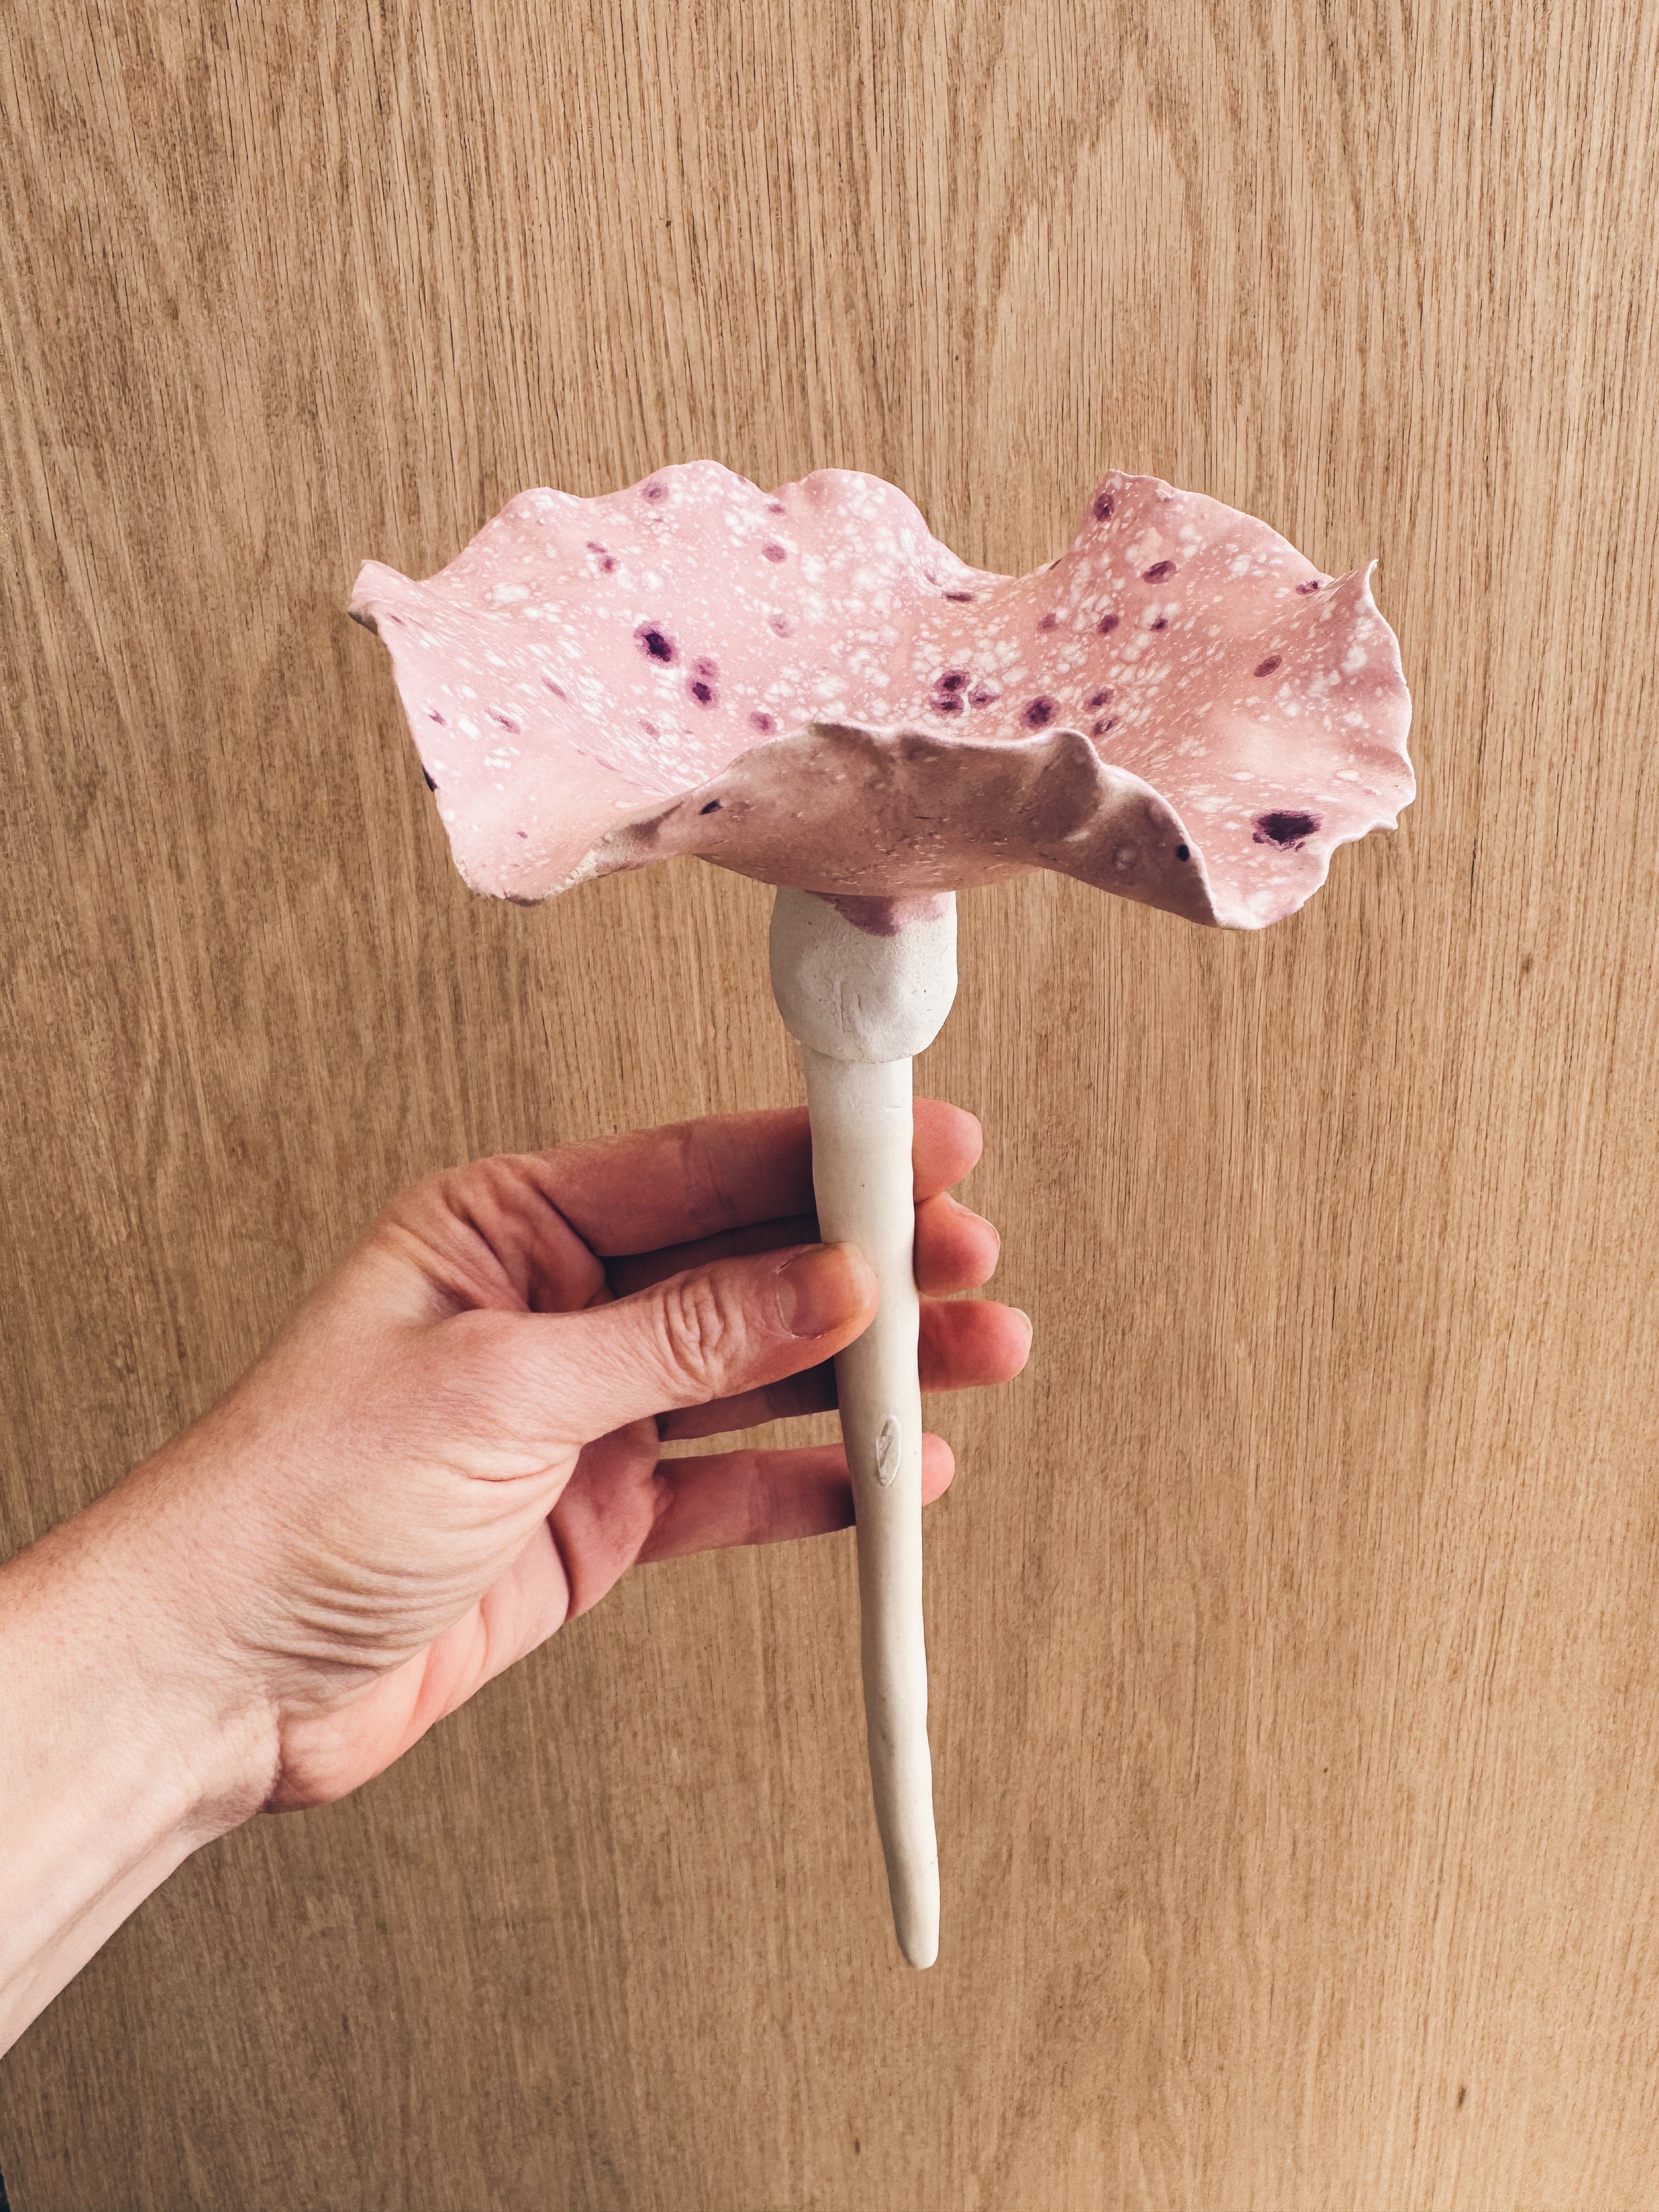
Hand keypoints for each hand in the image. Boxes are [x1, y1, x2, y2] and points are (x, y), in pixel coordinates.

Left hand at [125, 1101, 1026, 1815]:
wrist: (222, 1676)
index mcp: (508, 1227)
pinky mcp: (598, 1518)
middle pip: (744, 1268)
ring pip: (756, 1376)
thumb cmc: (299, 1499)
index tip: (923, 1147)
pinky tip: (891, 1472)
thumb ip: (679, 1338)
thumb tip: (822, 1281)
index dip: (820, 1157)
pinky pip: (731, 1486)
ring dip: (863, 1372)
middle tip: (973, 1262)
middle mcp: (556, 1309)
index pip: (695, 1171)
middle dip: (866, 1265)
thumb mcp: (504, 1391)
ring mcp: (583, 1416)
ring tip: (974, 1359)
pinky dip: (813, 1481)